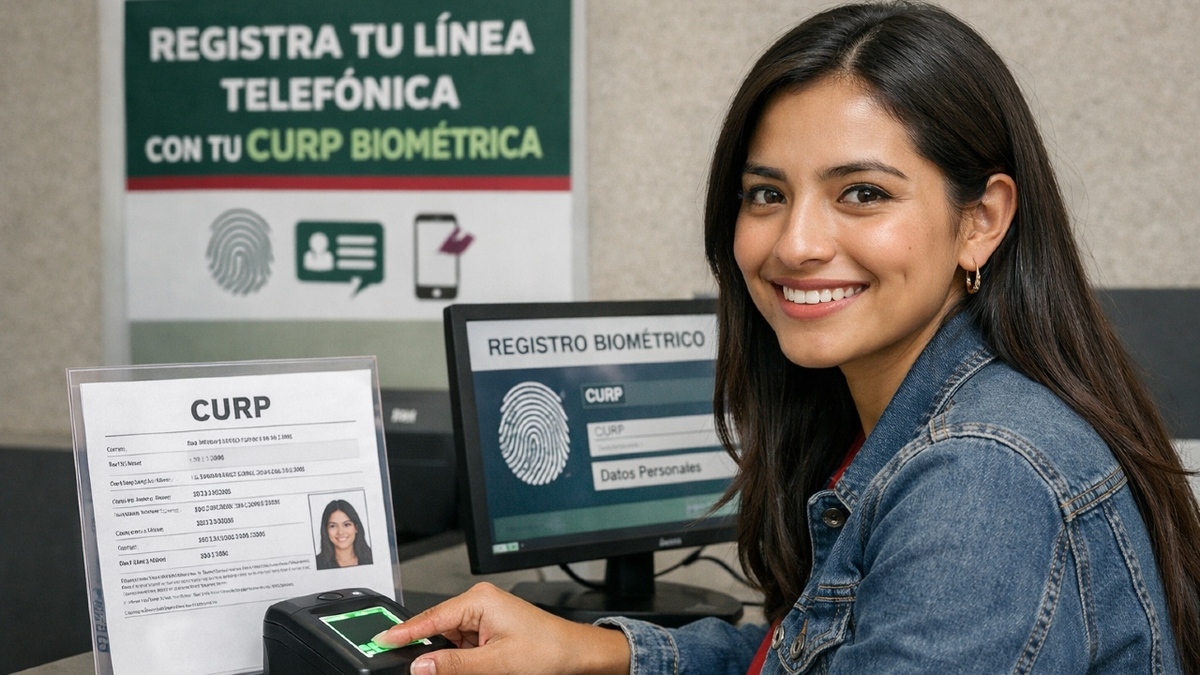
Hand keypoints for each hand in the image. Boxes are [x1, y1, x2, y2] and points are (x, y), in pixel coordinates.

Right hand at [374, 582, 630, 674]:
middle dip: (433, 653)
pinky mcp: (493, 631)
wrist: (579, 657)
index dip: (404, 632)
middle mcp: (481, 604)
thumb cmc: (548, 651)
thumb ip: (454, 664)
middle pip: (438, 630)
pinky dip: (464, 660)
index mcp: (479, 601)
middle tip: (422, 669)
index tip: (380, 640)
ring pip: (452, 642)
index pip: (430, 617)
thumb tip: (421, 665)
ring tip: (482, 667)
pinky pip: (467, 647)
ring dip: (452, 659)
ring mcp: (487, 618)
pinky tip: (477, 668)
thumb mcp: (496, 663)